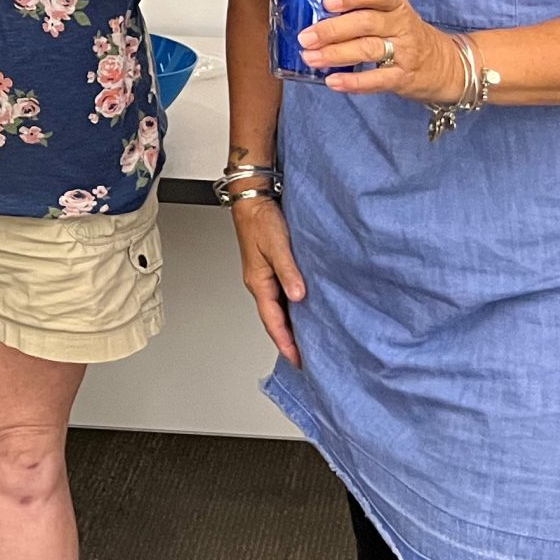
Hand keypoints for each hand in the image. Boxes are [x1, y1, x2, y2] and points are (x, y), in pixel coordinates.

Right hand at [231, 196, 306, 366]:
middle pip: (274, 320)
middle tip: (305, 358)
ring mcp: (265, 276)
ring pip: (278, 309)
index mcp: (258, 282)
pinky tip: (302, 311)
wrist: (252, 199)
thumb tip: (298, 296)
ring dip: (290, 326)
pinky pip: (282, 297)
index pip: (273, 321)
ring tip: (307, 341)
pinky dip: (292, 310)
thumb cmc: (261, 219)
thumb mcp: (277, 245)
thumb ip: (288, 271)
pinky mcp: (271, 269)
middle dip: (288, 341)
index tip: (298, 360)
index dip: (285, 342)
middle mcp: (260, 283)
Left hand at [301, 0, 463, 102]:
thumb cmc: (402, 34)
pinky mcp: (404, 77)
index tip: (327, 1)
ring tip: (310, 57)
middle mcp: (402, 25)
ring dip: (335, 54)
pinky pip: (378, 80)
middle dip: (332, 30)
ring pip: (368, 49)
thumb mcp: (389, 15)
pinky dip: (353, 82)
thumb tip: (313, 15)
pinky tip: (332, 81)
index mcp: (396, 5)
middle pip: (366, 23)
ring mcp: (405, 52)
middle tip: (306, 37)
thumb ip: (359, 11)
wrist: (444, 65)